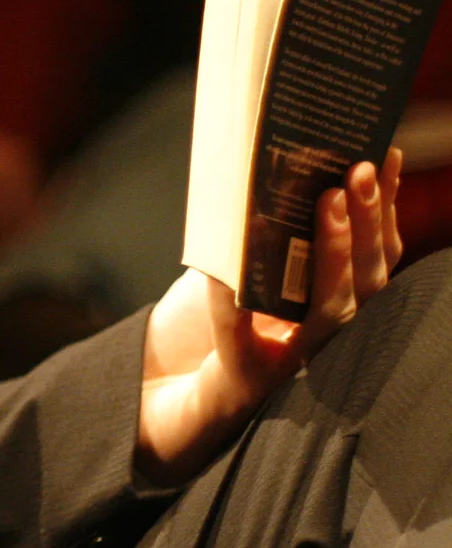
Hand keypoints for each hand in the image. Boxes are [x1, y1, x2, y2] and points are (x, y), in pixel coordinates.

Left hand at [136, 149, 401, 484]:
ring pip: (333, 309)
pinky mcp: (245, 378)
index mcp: (329, 301)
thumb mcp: (235, 263)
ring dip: (333, 253)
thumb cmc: (208, 323)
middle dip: (367, 221)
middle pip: (366, 278)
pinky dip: (232, 303)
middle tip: (358, 170)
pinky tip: (219, 270)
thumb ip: (252, 228)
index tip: (386, 154)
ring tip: (328, 201)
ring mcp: (290, 358)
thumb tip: (255, 163)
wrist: (161, 393)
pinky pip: (241, 337)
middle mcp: (323, 333)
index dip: (386, 208)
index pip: (374, 254)